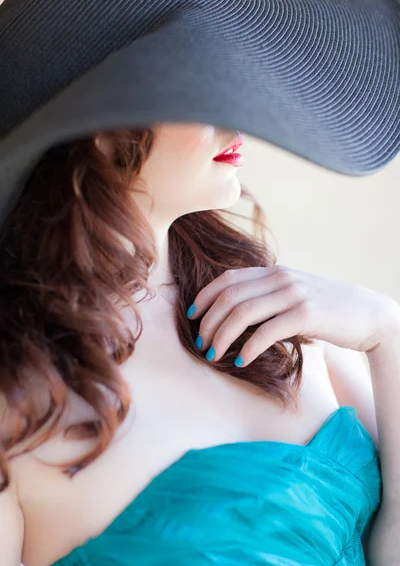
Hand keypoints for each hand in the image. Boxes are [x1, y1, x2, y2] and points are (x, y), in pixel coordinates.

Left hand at [187, 265, 399, 366]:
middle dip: (208, 321)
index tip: (190, 316)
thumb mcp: (293, 293)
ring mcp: (292, 294)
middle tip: (200, 343)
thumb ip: (267, 295)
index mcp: (273, 271)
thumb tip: (234, 312)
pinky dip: (248, 347)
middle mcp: (279, 278)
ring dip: (221, 336)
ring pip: (242, 312)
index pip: (227, 279)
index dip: (204, 297)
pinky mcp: (305, 314)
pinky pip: (266, 331)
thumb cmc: (326, 308)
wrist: (367, 314)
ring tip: (213, 355)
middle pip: (229, 297)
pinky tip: (241, 360)